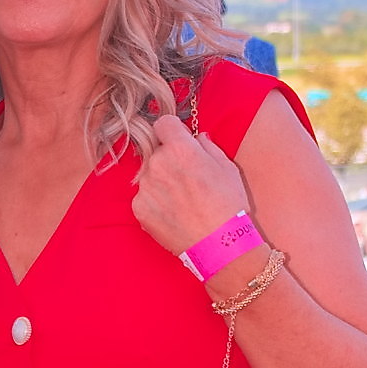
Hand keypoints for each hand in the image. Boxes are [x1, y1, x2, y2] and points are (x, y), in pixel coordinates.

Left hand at [132, 116, 251, 256]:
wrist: (218, 244)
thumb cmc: (228, 204)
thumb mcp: (227, 168)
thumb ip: (208, 147)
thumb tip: (198, 137)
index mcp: (180, 148)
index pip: (163, 123)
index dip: (172, 132)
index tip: (178, 141)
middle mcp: (157, 164)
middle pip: (156, 152)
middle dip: (168, 159)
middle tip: (186, 179)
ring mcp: (145, 187)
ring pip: (149, 175)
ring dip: (160, 181)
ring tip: (182, 200)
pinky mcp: (139, 209)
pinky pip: (144, 197)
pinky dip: (155, 203)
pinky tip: (174, 213)